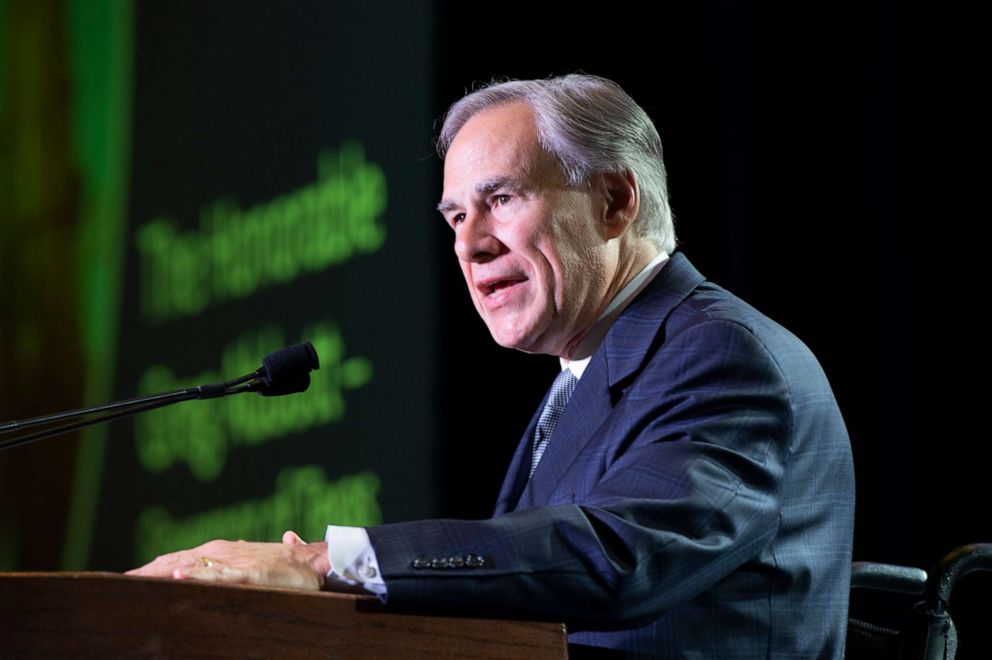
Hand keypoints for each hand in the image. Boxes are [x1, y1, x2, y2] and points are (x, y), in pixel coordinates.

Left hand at [126, 530, 329, 590]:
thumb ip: (248, 561)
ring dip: (159, 574)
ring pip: (188, 566)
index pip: (177, 560)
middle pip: (173, 562)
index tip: (125, 581)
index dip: (151, 570)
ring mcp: (232, 562)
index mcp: (221, 553)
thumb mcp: (260, 564)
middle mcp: (221, 553)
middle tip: (115, 586)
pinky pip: (215, 574)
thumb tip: (271, 543)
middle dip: (144, 574)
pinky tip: (176, 577)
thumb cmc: (291, 566)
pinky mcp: (245, 573)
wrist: (316, 562)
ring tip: (132, 581)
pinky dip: (194, 575)